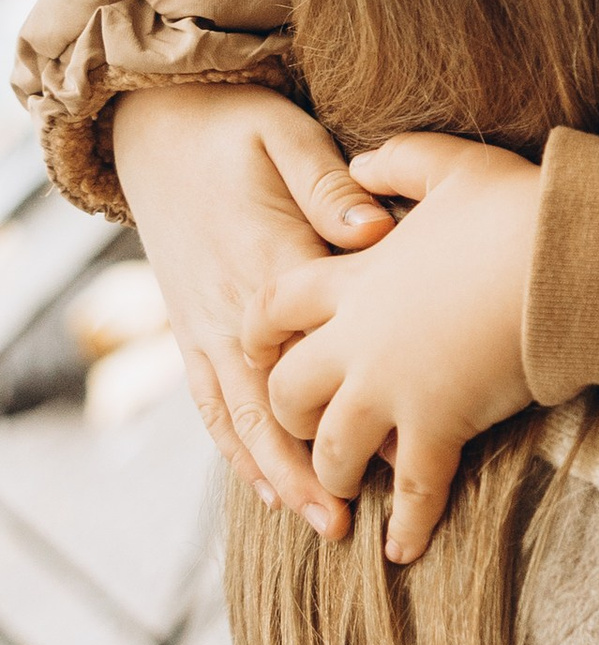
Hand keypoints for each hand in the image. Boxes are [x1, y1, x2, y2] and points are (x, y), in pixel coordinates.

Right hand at [110, 83, 395, 529]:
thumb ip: (327, 185)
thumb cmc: (235, 125)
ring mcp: (204, 322)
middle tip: (349, 522)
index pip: (317, 343)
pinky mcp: (190, 326)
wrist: (155, 122)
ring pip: (239, 413)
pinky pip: (209, 400)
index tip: (397, 444)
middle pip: (273, 400)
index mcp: (267, 258)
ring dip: (275, 472)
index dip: (353, 396)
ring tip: (317, 521)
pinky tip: (263, 488)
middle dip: (310, 464)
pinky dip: (235, 447)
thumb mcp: (284, 133)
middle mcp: (231, 305)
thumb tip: (374, 230)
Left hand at [256, 136, 542, 562]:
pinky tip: (401, 552)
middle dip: (288, 415)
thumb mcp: (450, 166)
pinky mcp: (439, 427)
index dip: (260, 331)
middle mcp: (357, 342)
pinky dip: (407, 528)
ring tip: (346, 491)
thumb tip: (363, 161)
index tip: (260, 348)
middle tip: (304, 426)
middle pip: (286, 391)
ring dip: (335, 474)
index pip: (274, 308)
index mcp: (354, 280)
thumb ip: (396, 162)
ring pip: (333, 450)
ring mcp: (392, 391)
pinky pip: (414, 492)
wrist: (567, 260)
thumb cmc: (516, 209)